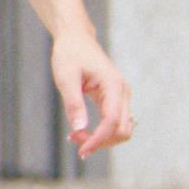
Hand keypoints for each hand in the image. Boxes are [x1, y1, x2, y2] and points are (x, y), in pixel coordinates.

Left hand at [54, 31, 131, 159]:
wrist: (76, 39)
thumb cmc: (70, 54)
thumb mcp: (66, 78)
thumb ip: (73, 103)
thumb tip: (79, 129)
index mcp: (113, 85)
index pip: (112, 121)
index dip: (98, 139)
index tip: (81, 150)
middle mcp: (122, 92)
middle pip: (122, 130)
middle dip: (100, 141)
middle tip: (73, 140)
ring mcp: (121, 96)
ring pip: (122, 130)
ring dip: (102, 139)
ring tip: (75, 137)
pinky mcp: (115, 100)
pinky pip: (115, 123)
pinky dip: (102, 132)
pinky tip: (81, 131)